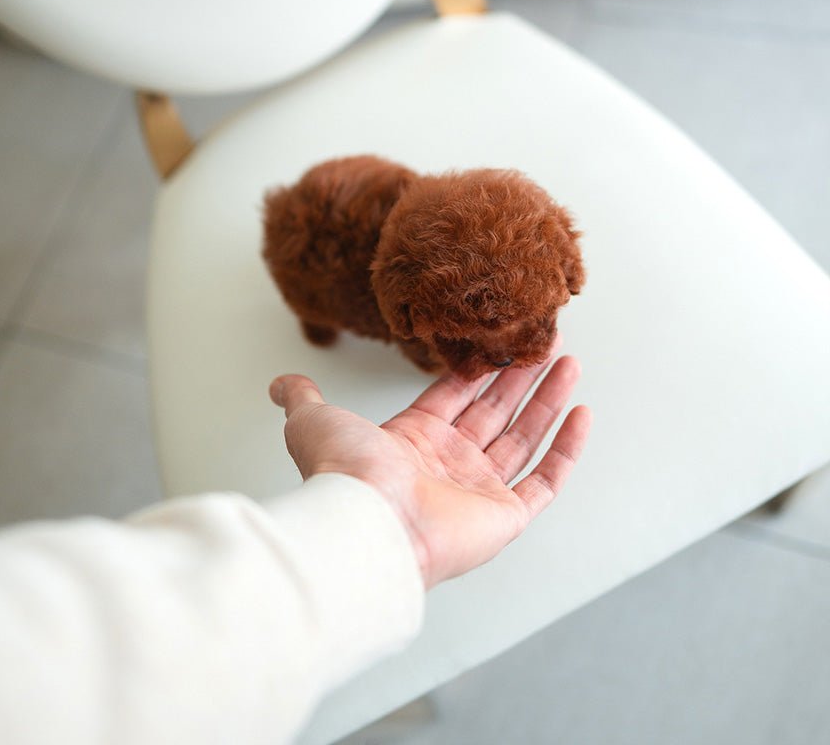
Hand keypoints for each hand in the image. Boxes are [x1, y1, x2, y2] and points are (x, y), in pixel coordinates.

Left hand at [269, 338, 590, 588]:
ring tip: (569, 361)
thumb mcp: (314, 421)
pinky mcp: (504, 517)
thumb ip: (303, 400)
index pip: (453, 394)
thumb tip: (281, 384)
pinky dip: (566, 448)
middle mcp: (447, 464)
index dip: (478, 367)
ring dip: (548, 399)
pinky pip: (546, 479)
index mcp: (411, 440)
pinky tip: (581, 413)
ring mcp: (478, 490)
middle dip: (521, 375)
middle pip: (494, 410)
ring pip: (523, 436)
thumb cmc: (344, 473)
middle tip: (547, 341)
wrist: (369, 522)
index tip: (500, 339)